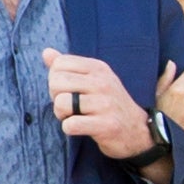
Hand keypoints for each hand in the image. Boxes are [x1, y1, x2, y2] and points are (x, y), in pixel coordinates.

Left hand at [44, 46, 162, 163]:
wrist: (137, 131)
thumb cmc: (109, 104)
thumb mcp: (93, 80)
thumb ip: (69, 66)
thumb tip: (46, 52)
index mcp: (98, 68)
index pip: (59, 64)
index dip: (55, 79)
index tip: (68, 91)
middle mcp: (102, 82)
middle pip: (56, 82)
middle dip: (55, 97)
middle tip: (70, 107)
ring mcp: (105, 104)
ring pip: (61, 103)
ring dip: (62, 115)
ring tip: (76, 117)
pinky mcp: (106, 125)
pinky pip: (70, 125)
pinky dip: (69, 128)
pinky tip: (81, 128)